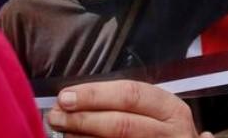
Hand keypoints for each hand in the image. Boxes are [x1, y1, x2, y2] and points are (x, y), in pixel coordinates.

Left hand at [46, 80, 213, 137]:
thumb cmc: (160, 128)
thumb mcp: (153, 110)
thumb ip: (122, 101)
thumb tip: (74, 97)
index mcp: (170, 109)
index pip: (129, 95)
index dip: (94, 95)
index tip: (65, 96)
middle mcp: (170, 132)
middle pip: (121, 124)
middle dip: (83, 119)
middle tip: (56, 115)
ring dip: (82, 137)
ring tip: (63, 131)